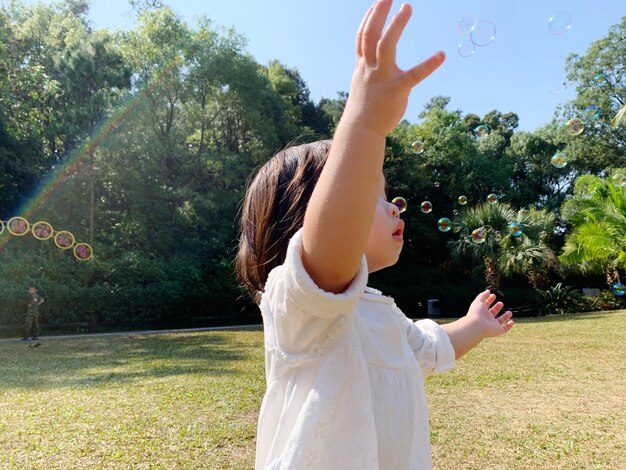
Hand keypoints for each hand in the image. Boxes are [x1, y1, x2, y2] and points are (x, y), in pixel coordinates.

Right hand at [342, 0, 445, 136]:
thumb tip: (375, 61)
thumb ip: (370, 69)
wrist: (361, 131)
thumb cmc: (365, 109)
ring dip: (395, 25)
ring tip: (407, 7)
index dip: (369, 18)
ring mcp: (382, 78)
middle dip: (378, 13)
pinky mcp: (397, 90)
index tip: (377, 3)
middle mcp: (370, 68)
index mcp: (363, 66)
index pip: (363, 37)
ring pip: (385, 46)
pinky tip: (442, 55)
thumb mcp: (363, 84)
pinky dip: (428, 65)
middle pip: (370, 35)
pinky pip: (414, 75)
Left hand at [467, 290, 513, 337]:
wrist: (477, 325)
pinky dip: (509, 326)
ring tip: (510, 312)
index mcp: (481, 311)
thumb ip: (483, 296)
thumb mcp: (478, 301)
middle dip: (497, 308)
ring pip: (499, 321)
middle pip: (492, 313)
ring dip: (505, 317)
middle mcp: (487, 318)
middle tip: (500, 303)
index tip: (493, 295)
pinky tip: (512, 322)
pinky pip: (504, 329)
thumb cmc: (477, 313)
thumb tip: (488, 291)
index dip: (489, 300)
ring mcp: (492, 325)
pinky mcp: (497, 330)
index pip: (486, 305)